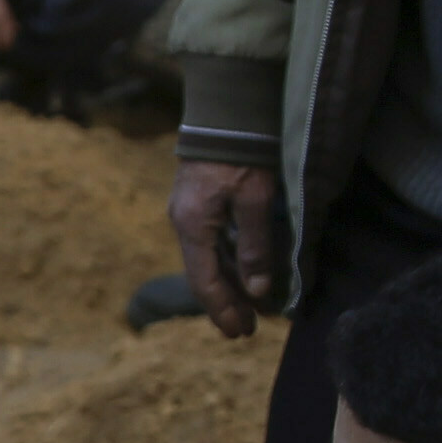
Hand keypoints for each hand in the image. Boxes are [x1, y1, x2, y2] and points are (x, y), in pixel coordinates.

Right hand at [167, 156, 282, 336]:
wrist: (225, 109)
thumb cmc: (241, 153)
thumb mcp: (254, 199)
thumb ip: (255, 245)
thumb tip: (257, 290)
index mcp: (193, 226)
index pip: (205, 281)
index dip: (223, 310)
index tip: (241, 333)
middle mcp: (184, 223)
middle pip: (203, 275)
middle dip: (226, 303)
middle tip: (247, 329)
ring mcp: (189, 212)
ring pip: (207, 260)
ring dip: (228, 285)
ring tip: (250, 306)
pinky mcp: (199, 201)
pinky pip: (211, 243)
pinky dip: (227, 263)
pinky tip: (242, 272)